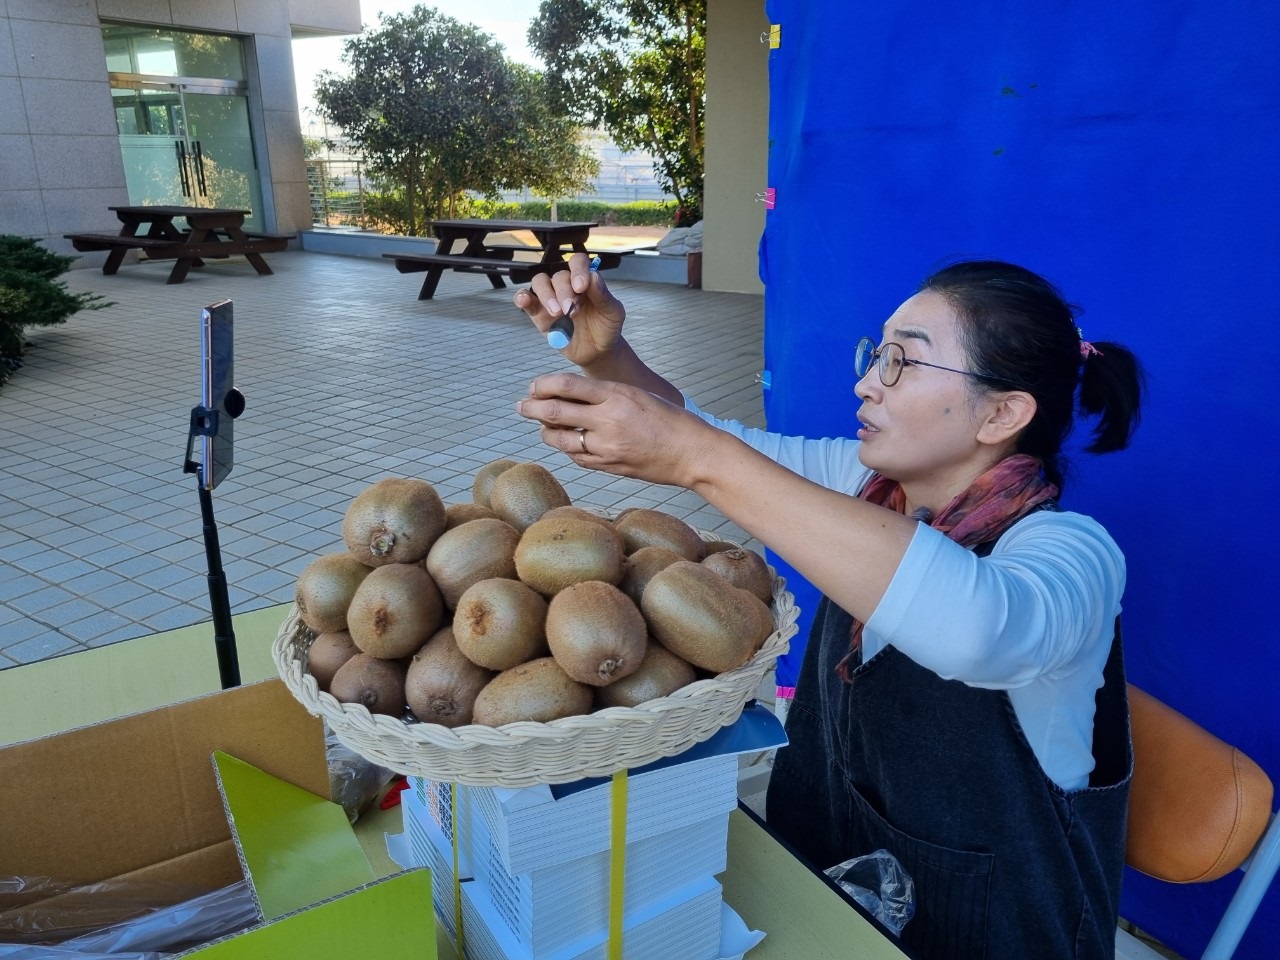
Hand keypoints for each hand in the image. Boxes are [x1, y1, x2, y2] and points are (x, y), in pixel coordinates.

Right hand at [514, 253, 625, 367]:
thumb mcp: (613, 313)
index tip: (581, 286)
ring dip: (546, 295)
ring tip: (557, 313)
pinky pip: (527, 300)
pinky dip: (522, 298)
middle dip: (565, 292)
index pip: (578, 262)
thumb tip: (594, 276)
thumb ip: (603, 295)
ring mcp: (551, 299)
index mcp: (585, 280)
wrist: (597, 351)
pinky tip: (524, 301)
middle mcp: (567, 285)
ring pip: (540, 283)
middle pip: (559, 276)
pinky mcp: (539, 314)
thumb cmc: (606, 328)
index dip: (578, 270)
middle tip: (572, 311)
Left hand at [515, 372, 710, 488]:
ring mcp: (606, 448)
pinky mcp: (608, 467)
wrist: (692, 453)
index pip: (566, 385)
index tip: (533, 386)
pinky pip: (576, 457)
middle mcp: (607, 421)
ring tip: (541, 426)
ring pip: (560, 439)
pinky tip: (566, 443)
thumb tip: (567, 394)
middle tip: (521, 405)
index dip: (543, 384)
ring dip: (545, 431)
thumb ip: (603, 394)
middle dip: (531, 408)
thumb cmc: (668, 419)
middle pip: (554, 412)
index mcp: (616, 396)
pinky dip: (566, 448)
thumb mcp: (637, 395)